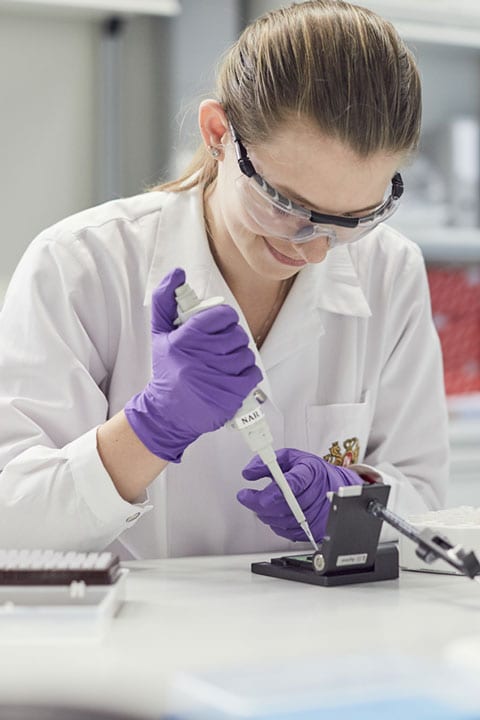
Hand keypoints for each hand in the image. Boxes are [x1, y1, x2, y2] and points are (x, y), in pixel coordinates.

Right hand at [125, 268, 261, 461]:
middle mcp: (198, 360)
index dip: (225, 318)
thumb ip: (165, 301)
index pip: (220, 316)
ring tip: (224, 364)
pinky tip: (232, 378)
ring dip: (239, 357)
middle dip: (232, 339)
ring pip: (246, 354)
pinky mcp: (229, 397)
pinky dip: (247, 375)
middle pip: (237, 335)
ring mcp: (215, 379)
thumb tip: (177, 273)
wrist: (168, 414)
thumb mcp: (160, 335)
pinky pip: (253, 374)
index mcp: (182, 341)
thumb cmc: (167, 370)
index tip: (219, 325)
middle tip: (220, 347)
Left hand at [237, 448, 362, 541]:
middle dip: (260, 504)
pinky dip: (276, 523)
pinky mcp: (314, 529)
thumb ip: (266, 462)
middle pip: (285, 506)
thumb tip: (249, 472)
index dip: (274, 492)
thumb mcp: (289, 457)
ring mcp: (316, 513)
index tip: (257, 495)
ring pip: (284, 521)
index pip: (293, 484)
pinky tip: (275, 512)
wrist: (332, 485)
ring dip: (266, 514)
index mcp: (310, 472)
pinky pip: (288, 532)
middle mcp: (316, 494)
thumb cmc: (310, 471)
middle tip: (247, 497)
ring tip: (262, 502)